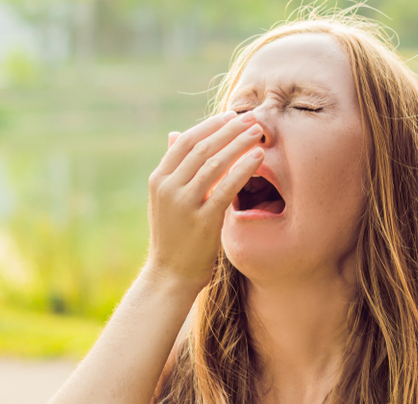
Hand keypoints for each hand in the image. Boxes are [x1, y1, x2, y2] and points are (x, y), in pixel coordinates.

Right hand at [143, 110, 263, 289]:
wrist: (170, 274)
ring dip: (239, 143)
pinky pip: (226, 187)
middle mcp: (168, 187)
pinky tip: (258, 157)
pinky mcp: (202, 220)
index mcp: (159, 179)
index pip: (186, 141)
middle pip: (201, 147)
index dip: (211, 125)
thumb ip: (175, 168)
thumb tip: (176, 133)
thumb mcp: (167, 198)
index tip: (232, 115)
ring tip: (259, 132)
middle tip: (252, 117)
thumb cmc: (175, 235)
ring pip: (214, 163)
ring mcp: (183, 204)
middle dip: (229, 128)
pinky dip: (243, 168)